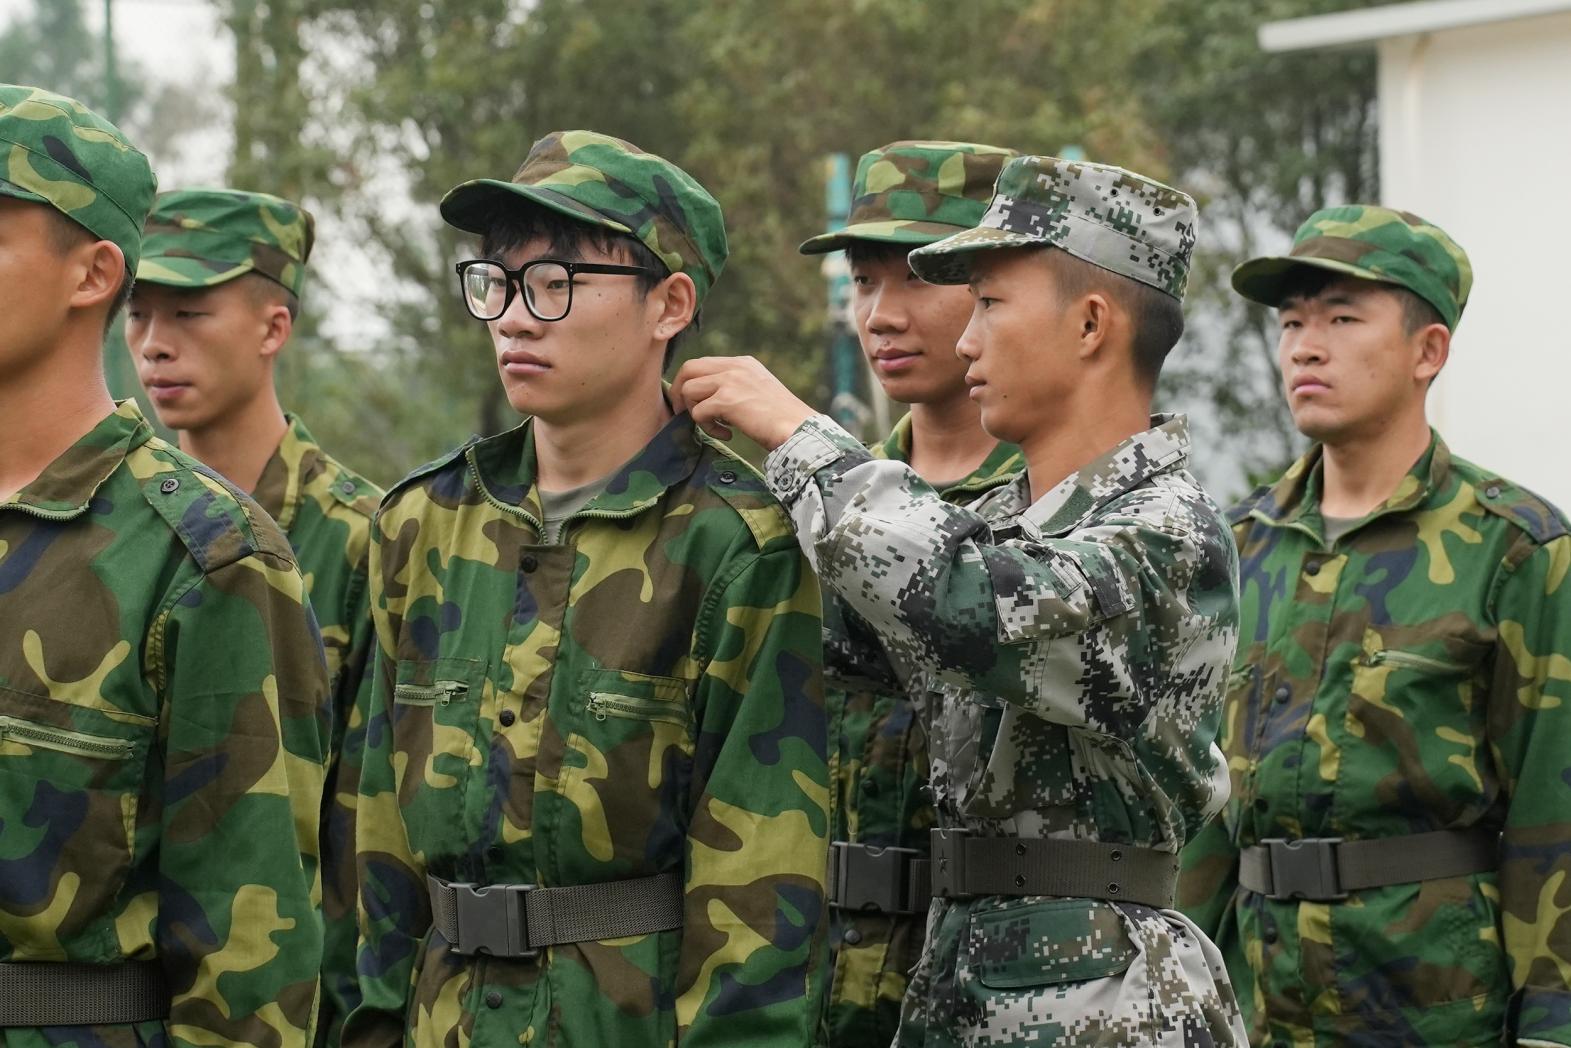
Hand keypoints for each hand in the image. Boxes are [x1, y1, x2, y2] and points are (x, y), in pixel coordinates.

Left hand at [670, 356, 816, 450]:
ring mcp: (730, 381)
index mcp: (743, 363)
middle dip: (680, 392)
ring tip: (716, 426)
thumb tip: (707, 398)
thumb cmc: (782, 418)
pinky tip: (727, 435)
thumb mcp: (758, 390)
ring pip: (689, 390)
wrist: (799, 429)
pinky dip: (708, 428)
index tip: (695, 402)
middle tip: (685, 413)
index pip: (703, 363)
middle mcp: (735, 366)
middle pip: (688, 368)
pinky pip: (699, 413)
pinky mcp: (727, 400)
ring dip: (695, 412)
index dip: (692, 383)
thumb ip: (735, 387)